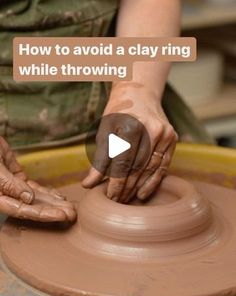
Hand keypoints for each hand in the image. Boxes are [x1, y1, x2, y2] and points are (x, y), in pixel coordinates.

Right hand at [0, 137, 75, 221]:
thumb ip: (10, 184)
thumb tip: (29, 199)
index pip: (23, 211)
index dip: (43, 215)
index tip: (62, 216)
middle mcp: (4, 195)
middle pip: (31, 207)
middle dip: (52, 211)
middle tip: (73, 215)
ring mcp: (10, 186)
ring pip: (34, 198)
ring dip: (52, 202)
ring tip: (70, 207)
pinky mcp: (14, 175)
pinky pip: (32, 187)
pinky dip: (45, 191)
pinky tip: (58, 196)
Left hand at [83, 83, 177, 202]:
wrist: (140, 92)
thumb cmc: (118, 112)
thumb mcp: (104, 131)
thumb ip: (99, 159)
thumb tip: (88, 184)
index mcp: (130, 125)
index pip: (122, 163)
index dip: (116, 183)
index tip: (110, 197)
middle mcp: (150, 129)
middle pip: (137, 168)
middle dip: (126, 188)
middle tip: (117, 202)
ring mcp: (164, 134)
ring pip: (150, 169)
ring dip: (138, 187)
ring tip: (127, 200)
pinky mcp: (172, 138)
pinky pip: (163, 165)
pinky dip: (153, 181)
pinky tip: (142, 193)